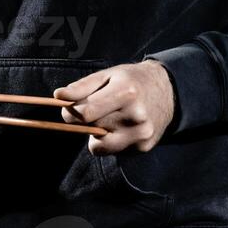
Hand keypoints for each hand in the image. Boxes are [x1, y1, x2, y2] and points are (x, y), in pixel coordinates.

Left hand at [55, 60, 174, 155]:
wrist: (168, 91)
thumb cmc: (131, 81)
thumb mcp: (107, 75)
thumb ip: (81, 87)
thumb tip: (58, 97)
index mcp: (125, 93)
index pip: (85, 113)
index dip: (71, 113)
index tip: (71, 109)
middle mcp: (136, 115)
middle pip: (91, 129)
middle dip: (85, 122)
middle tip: (94, 111)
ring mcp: (141, 134)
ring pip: (99, 147)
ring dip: (96, 136)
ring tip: (109, 120)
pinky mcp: (143, 147)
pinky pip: (113, 151)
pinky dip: (111, 141)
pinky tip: (122, 127)